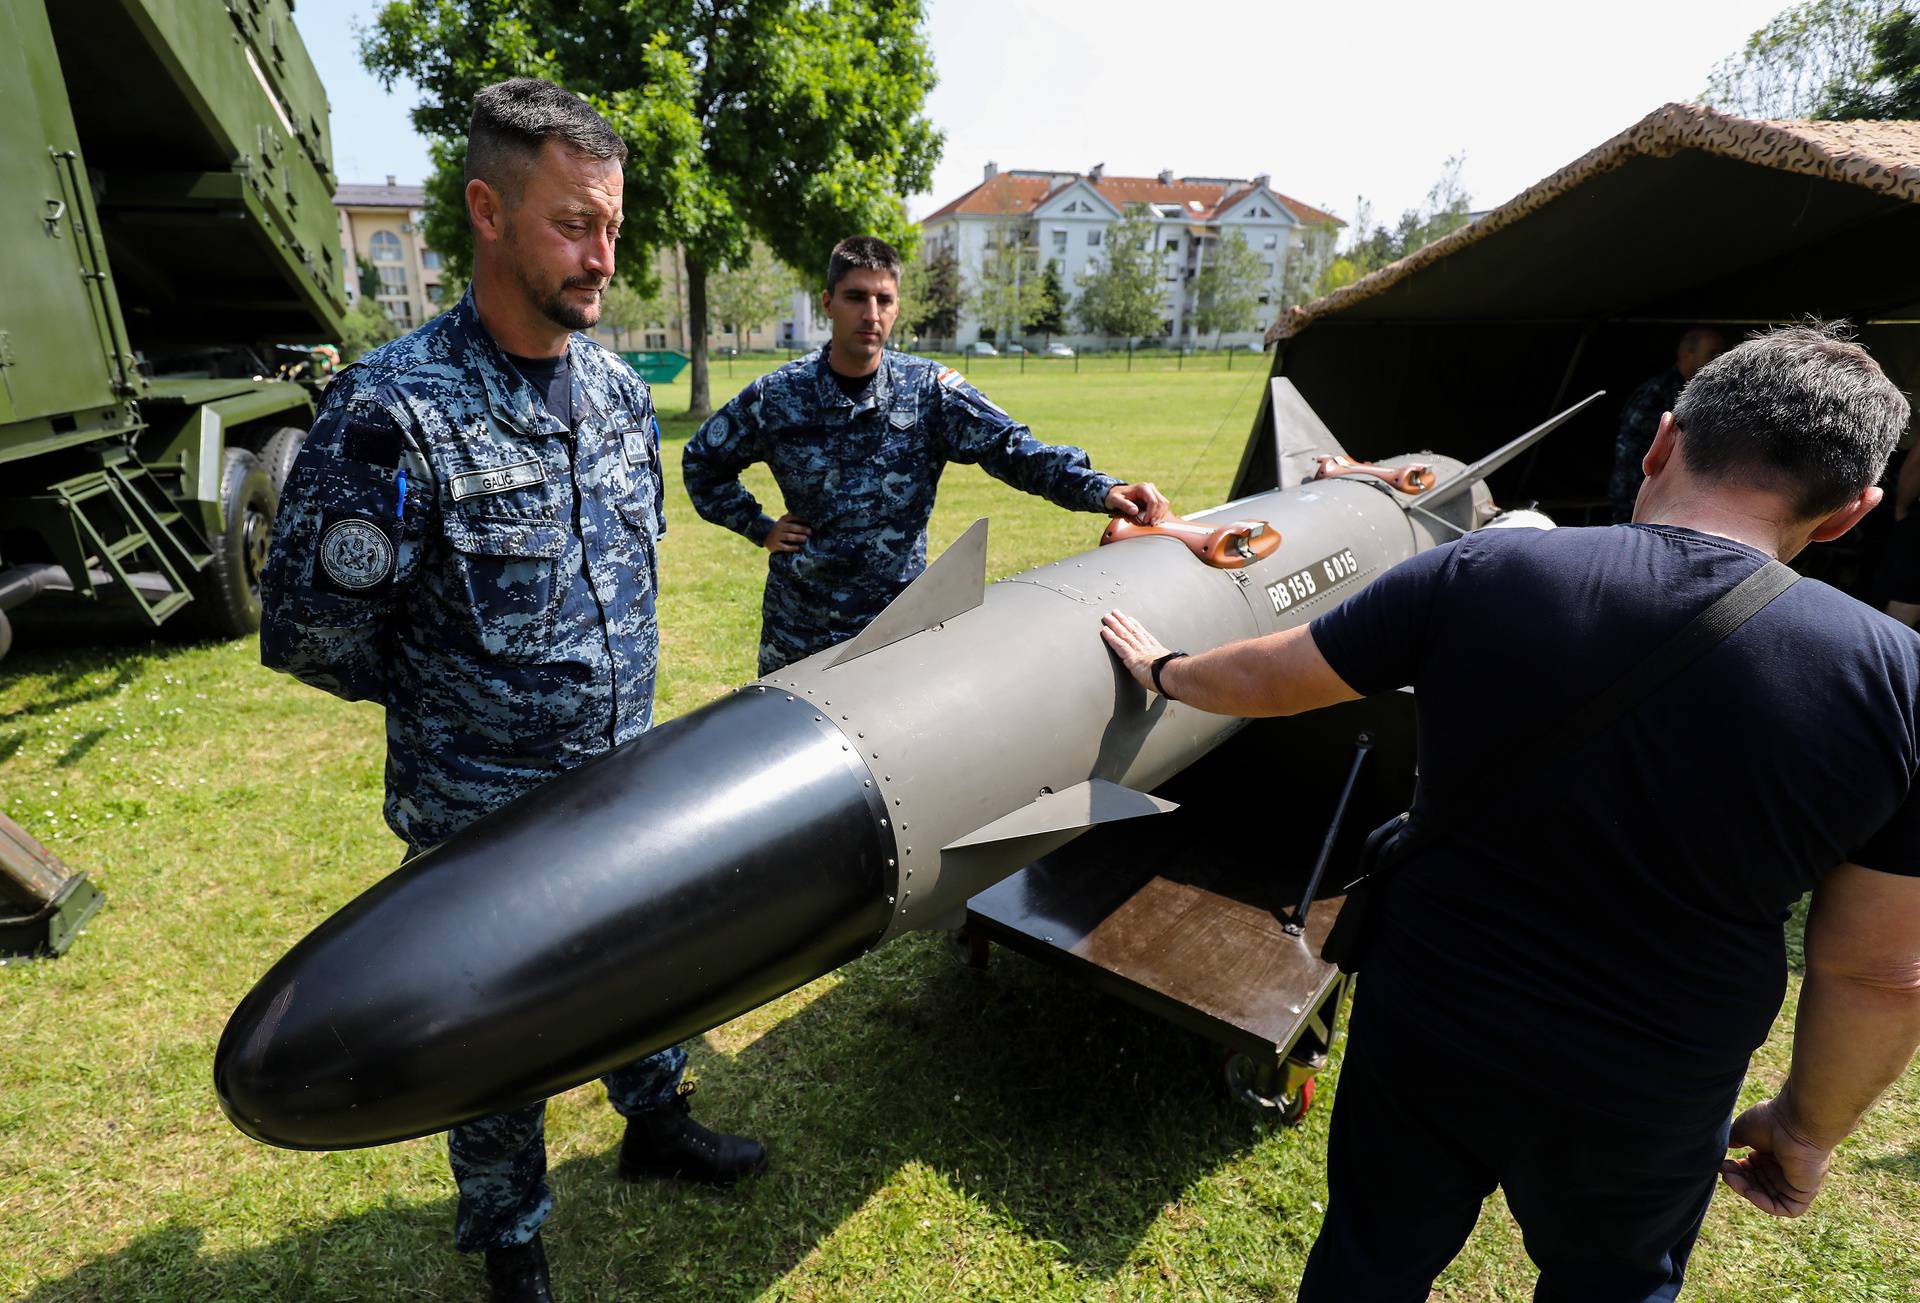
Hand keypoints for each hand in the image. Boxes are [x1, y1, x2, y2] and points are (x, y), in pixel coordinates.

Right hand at [763, 513, 810, 553]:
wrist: (764, 535)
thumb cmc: (780, 528)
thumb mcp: (784, 521)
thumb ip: (794, 519)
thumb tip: (809, 518)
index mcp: (783, 520)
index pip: (792, 517)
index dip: (801, 519)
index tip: (810, 521)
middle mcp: (779, 527)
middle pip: (792, 527)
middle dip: (802, 529)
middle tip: (810, 532)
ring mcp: (777, 536)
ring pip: (788, 536)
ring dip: (798, 538)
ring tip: (805, 539)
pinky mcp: (775, 545)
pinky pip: (784, 547)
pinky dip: (792, 548)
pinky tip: (799, 548)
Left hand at [1101, 609, 1172, 694]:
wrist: (1172, 676)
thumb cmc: (1174, 676)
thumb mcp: (1173, 668)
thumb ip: (1167, 667)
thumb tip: (1170, 673)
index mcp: (1157, 651)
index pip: (1145, 636)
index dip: (1137, 626)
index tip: (1131, 620)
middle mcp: (1147, 648)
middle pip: (1133, 631)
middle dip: (1123, 621)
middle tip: (1116, 613)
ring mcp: (1139, 652)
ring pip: (1124, 635)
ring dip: (1115, 625)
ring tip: (1107, 617)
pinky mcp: (1131, 658)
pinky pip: (1119, 645)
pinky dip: (1111, 637)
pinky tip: (1105, 631)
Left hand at [1106, 482, 1170, 524]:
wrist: (1115, 494)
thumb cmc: (1114, 497)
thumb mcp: (1115, 500)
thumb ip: (1124, 505)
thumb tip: (1135, 511)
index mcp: (1143, 487)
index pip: (1153, 501)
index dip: (1151, 513)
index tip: (1145, 522)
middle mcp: (1150, 488)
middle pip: (1162, 503)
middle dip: (1157, 515)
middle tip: (1150, 525)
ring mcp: (1154, 493)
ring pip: (1164, 505)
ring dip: (1160, 516)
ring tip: (1152, 524)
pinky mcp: (1154, 499)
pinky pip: (1162, 507)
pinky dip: (1159, 515)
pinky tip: (1153, 521)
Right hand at [1720, 1096, 1831, 1216]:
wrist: (1795, 1123)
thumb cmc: (1771, 1121)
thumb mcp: (1744, 1129)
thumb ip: (1735, 1140)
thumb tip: (1726, 1146)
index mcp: (1775, 1154)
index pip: (1755, 1171)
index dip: (1738, 1170)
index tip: (1724, 1163)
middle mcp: (1786, 1169)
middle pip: (1758, 1184)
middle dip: (1739, 1179)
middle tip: (1724, 1171)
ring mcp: (1796, 1182)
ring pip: (1767, 1196)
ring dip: (1745, 1190)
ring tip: (1729, 1177)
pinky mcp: (1804, 1193)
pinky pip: (1784, 1208)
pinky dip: (1764, 1203)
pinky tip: (1749, 1192)